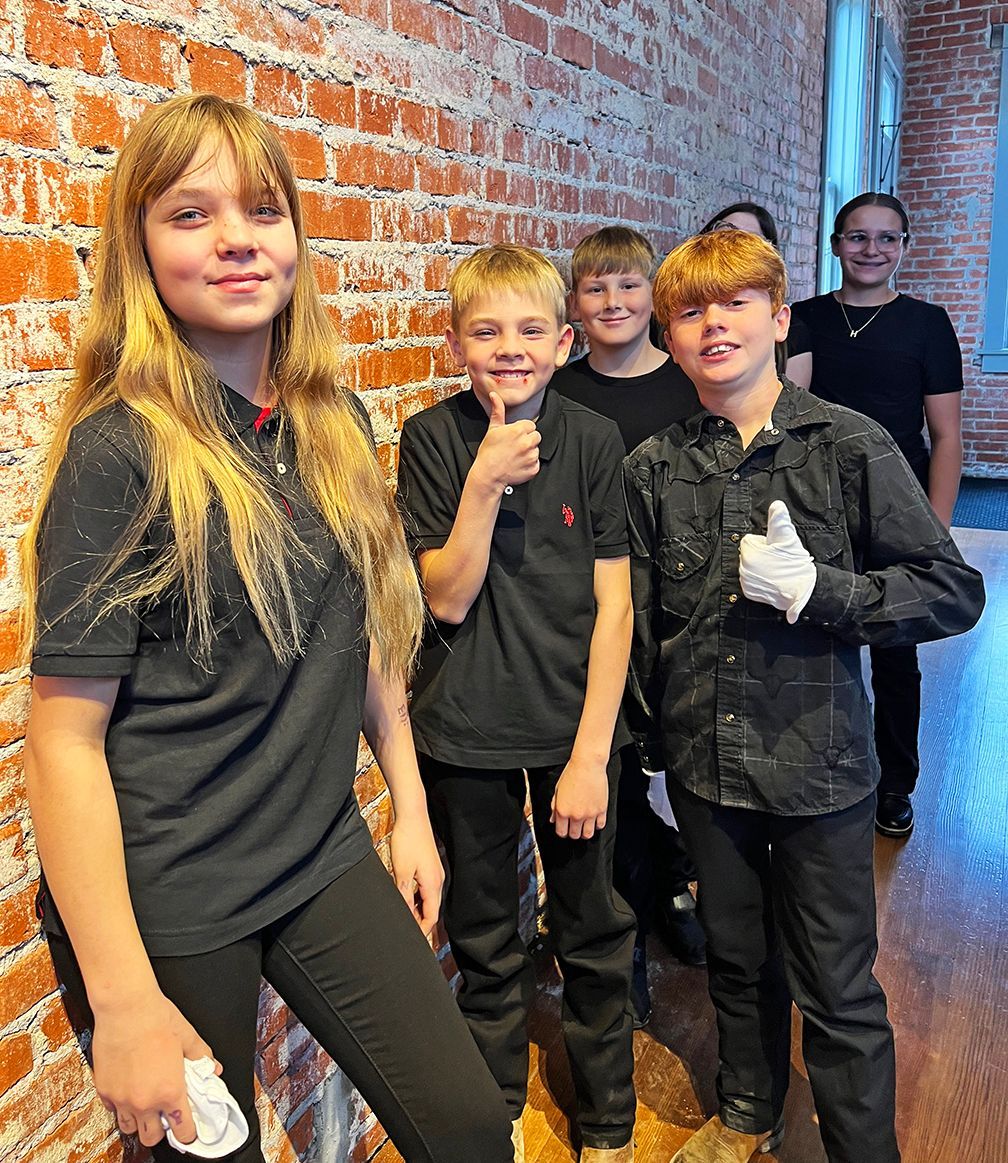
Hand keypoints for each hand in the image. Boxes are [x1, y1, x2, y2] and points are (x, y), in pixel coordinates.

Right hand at [91, 992, 218, 1147]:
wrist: (125, 1007)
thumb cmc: (157, 1018)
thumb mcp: (188, 1037)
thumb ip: (202, 1057)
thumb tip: (213, 1068)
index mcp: (169, 1091)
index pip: (182, 1130)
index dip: (188, 1133)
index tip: (189, 1131)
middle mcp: (144, 1101)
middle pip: (151, 1138)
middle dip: (161, 1131)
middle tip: (167, 1115)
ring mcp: (121, 1098)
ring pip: (129, 1128)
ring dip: (139, 1121)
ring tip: (147, 1104)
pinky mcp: (104, 1090)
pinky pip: (112, 1111)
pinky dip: (121, 1106)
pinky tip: (129, 1091)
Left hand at [389, 813, 444, 936]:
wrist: (412, 816)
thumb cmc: (407, 841)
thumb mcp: (401, 873)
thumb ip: (404, 897)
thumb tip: (404, 916)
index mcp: (433, 885)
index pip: (431, 916)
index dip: (423, 931)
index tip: (412, 940)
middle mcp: (438, 880)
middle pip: (431, 910)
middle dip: (419, 922)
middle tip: (405, 930)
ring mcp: (435, 873)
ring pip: (428, 900)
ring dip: (417, 910)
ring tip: (402, 915)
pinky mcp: (429, 867)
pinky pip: (425, 890)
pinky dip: (416, 898)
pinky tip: (405, 897)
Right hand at [473, 391, 540, 492]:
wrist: (488, 475)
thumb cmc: (488, 453)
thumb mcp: (493, 429)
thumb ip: (497, 410)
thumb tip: (495, 396)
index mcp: (519, 430)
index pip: (530, 425)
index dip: (522, 430)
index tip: (514, 437)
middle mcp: (527, 442)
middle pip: (536, 436)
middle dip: (528, 440)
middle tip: (514, 447)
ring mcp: (531, 456)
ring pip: (536, 450)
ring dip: (529, 453)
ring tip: (515, 457)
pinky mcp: (534, 469)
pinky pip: (536, 464)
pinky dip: (529, 466)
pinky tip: (518, 465)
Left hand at [550, 754, 608, 839]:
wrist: (587, 765)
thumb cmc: (572, 774)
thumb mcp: (557, 790)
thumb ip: (554, 806)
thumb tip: (553, 818)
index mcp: (562, 810)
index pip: (561, 832)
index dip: (563, 831)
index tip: (565, 828)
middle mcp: (575, 815)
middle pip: (574, 835)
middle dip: (573, 832)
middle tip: (574, 826)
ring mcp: (589, 814)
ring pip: (588, 834)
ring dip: (585, 832)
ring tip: (584, 825)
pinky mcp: (601, 810)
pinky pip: (600, 825)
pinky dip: (597, 825)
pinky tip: (594, 819)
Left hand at [739, 500, 816, 623]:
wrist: (803, 589)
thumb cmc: (795, 563)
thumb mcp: (787, 537)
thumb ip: (778, 519)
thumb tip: (777, 505)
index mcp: (749, 553)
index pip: (749, 540)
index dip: (764, 542)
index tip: (774, 549)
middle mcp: (743, 569)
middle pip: (749, 553)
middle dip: (760, 554)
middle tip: (777, 559)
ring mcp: (745, 582)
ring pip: (749, 566)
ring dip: (760, 566)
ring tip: (776, 569)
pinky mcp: (749, 593)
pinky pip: (750, 580)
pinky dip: (759, 579)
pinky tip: (772, 579)